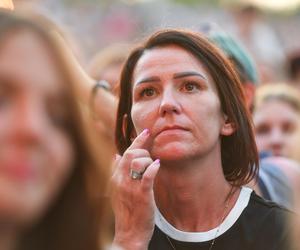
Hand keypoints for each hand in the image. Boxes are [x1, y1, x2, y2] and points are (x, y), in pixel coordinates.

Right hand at [111, 129, 159, 249]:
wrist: (129, 233)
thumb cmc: (126, 211)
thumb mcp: (118, 190)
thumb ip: (117, 172)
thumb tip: (116, 155)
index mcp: (115, 177)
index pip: (125, 152)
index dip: (137, 140)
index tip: (147, 132)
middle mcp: (121, 180)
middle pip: (131, 153)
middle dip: (144, 149)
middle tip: (151, 155)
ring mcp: (130, 187)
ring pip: (138, 161)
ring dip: (149, 159)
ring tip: (154, 166)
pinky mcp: (142, 195)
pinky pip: (148, 176)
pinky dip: (154, 167)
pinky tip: (158, 165)